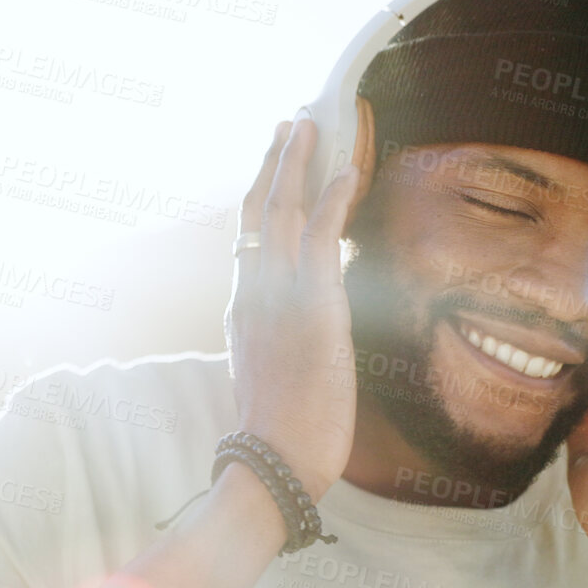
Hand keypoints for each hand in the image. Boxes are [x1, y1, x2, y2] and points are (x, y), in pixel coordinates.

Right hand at [225, 115, 370, 501]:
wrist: (274, 461)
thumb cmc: (277, 440)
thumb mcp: (270, 383)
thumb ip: (278, 349)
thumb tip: (297, 343)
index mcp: (241, 312)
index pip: (248, 242)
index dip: (260, 200)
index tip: (270, 171)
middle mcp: (252, 294)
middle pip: (257, 212)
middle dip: (273, 165)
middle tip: (287, 125)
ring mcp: (278, 296)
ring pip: (283, 211)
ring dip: (298, 163)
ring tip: (309, 125)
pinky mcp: (312, 304)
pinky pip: (321, 235)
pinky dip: (333, 198)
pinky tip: (347, 169)